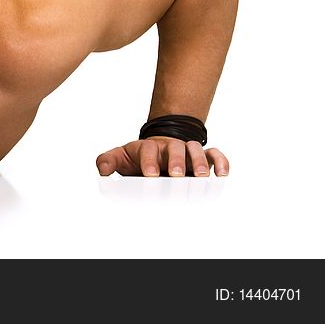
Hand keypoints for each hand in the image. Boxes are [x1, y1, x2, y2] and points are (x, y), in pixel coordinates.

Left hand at [96, 136, 228, 176]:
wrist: (156, 152)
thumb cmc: (138, 159)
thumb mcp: (120, 158)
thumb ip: (107, 161)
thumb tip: (102, 170)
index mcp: (149, 147)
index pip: (149, 150)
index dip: (149, 161)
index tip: (150, 175)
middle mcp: (170, 147)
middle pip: (175, 148)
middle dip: (176, 161)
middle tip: (175, 175)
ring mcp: (187, 151)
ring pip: (196, 149)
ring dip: (199, 161)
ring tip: (200, 176)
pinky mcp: (203, 158)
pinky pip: (215, 154)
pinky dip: (221, 161)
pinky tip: (222, 174)